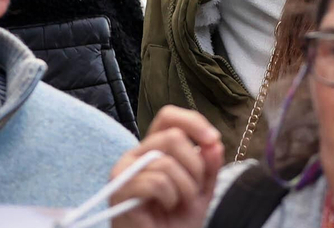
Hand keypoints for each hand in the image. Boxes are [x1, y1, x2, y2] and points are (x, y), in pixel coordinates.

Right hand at [109, 106, 224, 227]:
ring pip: (166, 162)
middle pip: (173, 136)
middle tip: (194, 188)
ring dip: (185, 186)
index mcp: (154, 149)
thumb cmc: (176, 218)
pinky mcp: (119, 191)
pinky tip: (166, 206)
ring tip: (179, 201)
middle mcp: (136, 155)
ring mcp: (124, 172)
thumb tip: (214, 143)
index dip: (193, 122)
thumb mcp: (202, 188)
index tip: (212, 140)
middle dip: (195, 165)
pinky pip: (156, 182)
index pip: (168, 117)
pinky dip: (170, 196)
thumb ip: (209, 164)